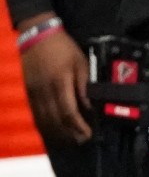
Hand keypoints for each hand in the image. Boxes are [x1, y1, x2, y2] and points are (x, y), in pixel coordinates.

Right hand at [20, 27, 91, 144]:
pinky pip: (35, 114)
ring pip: (44, 120)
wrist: (37, 36)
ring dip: (58, 132)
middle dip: (70, 133)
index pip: (69, 112)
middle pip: (56, 120)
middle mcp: (44, 91)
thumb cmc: (63, 48)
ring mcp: (34, 93)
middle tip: (82, 140)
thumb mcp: (81, 63)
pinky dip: (45, 125)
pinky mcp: (28, 92)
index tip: (89, 134)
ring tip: (71, 139)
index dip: (79, 126)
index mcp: (60, 83)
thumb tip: (91, 106)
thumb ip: (85, 86)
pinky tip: (54, 130)